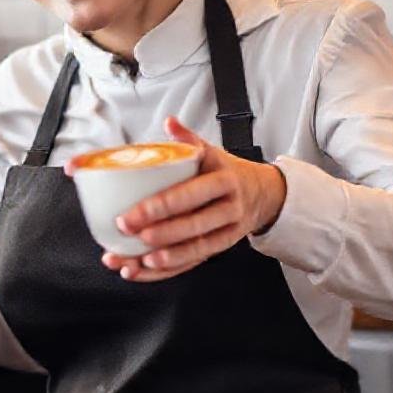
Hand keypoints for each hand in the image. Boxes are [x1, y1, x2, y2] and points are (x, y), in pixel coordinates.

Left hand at [97, 116, 286, 282]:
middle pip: (193, 226)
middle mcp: (229, 208)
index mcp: (224, 180)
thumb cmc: (227, 171)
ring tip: (134, 262)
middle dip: (158, 233)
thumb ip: (189, 140)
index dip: (160, 206)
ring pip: (195, 250)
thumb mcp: (212, 152)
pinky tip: (143, 270)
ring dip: (162, 260)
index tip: (131, 213)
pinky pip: (194, 262)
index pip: (190, 195)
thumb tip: (169, 122)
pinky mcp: (221, 248)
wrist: (263, 194)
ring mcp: (228, 232)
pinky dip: (168, 270)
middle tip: (128, 234)